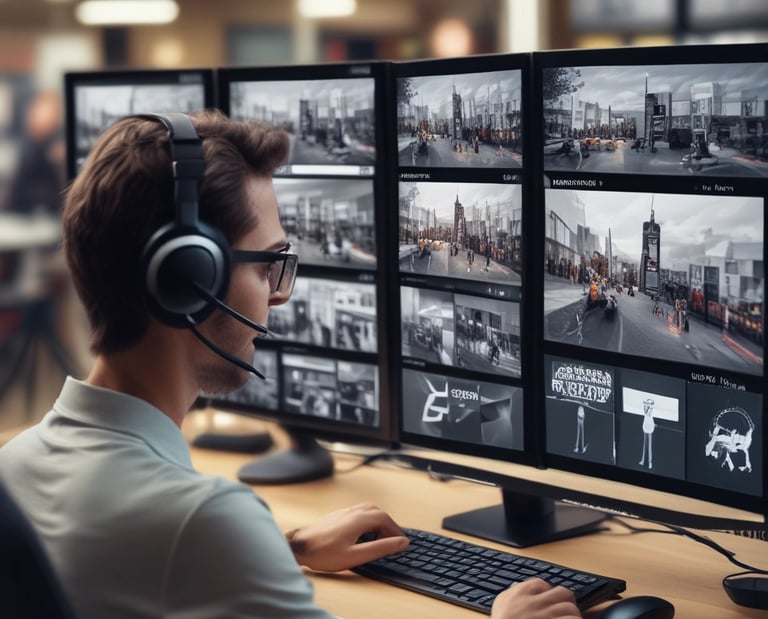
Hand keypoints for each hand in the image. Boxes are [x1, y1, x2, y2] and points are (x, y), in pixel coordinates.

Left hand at [286, 502, 408, 571]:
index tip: (402, 541)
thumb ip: (379, 548)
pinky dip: (368, 519)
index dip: (396, 530)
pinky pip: (358, 512)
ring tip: (381, 535)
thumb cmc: (323, 553)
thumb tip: (400, 542)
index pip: (385, 518)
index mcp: (359, 519)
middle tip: (393, 539)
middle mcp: (352, 512)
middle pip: (377, 512)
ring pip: (367, 509)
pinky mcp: (336, 516)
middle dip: (388, 524)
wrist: (298, 547)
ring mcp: (343, 512)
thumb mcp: (355, 556)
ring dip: (378, 520)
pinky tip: (364, 532)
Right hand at [491, 578, 581, 618]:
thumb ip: (511, 594)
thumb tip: (520, 588)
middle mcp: (536, 603)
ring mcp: (547, 617)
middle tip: (564, 610)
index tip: (547, 601)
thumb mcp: (500, 605)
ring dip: (572, 615)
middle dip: (565, 600)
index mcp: (520, 594)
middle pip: (561, 592)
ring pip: (570, 608)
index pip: (541, 584)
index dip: (547, 592)